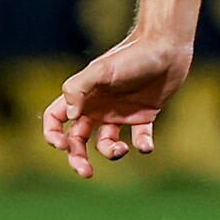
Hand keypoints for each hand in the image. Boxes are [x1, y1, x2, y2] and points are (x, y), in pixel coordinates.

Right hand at [42, 29, 195, 178]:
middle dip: (77, 158)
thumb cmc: (132, 55)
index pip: (55, 118)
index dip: (53, 134)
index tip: (62, 146)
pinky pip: (139, 139)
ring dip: (110, 153)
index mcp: (83, 95)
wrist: (166, 46)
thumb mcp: (101, 70)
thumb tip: (71, 118)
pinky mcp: (143, 116)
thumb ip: (78, 89)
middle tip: (86, 173)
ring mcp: (120, 112)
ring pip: (105, 144)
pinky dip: (142, 146)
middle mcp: (98, 106)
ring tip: (122, 150)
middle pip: (77, 139)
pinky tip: (144, 145)